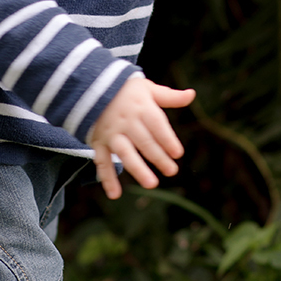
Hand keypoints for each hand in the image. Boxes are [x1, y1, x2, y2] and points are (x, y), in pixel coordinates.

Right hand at [89, 76, 195, 199]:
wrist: (89, 87)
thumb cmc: (125, 90)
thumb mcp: (147, 88)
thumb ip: (169, 96)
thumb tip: (192, 94)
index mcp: (141, 107)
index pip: (157, 125)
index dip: (167, 139)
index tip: (178, 153)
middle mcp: (126, 121)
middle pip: (144, 141)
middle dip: (159, 157)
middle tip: (172, 171)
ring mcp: (111, 133)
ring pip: (125, 153)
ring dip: (137, 169)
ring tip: (151, 184)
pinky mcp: (99, 142)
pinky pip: (102, 161)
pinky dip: (107, 178)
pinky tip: (115, 194)